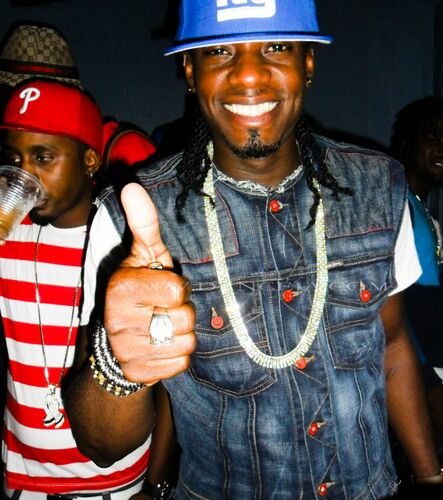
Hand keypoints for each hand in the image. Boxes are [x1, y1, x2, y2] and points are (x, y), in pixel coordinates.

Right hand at [104, 183, 195, 384]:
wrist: (118, 342)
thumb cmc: (140, 290)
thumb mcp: (144, 255)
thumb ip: (144, 223)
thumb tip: (132, 187)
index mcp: (121, 287)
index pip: (178, 289)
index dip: (179, 288)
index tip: (164, 288)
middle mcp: (118, 321)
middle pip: (186, 318)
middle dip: (182, 312)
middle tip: (164, 309)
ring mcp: (127, 351)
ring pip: (187, 343)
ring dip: (182, 334)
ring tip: (163, 327)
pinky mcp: (138, 373)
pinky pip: (181, 363)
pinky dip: (177, 355)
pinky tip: (162, 347)